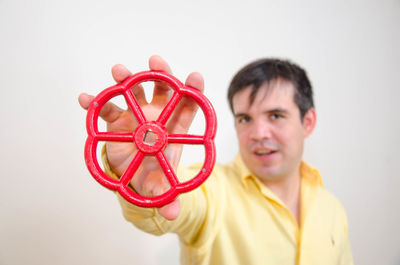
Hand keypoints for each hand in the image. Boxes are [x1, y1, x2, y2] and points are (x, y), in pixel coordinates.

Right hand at [78, 55, 203, 219]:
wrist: (135, 176)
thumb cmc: (154, 175)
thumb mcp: (160, 187)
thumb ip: (167, 198)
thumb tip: (173, 215)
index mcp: (175, 128)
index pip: (188, 106)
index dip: (193, 91)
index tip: (195, 77)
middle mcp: (157, 116)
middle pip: (162, 89)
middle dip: (160, 73)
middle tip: (155, 61)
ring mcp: (136, 115)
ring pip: (133, 92)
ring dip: (126, 79)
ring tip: (118, 71)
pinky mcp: (117, 121)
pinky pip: (106, 109)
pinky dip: (96, 103)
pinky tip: (86, 99)